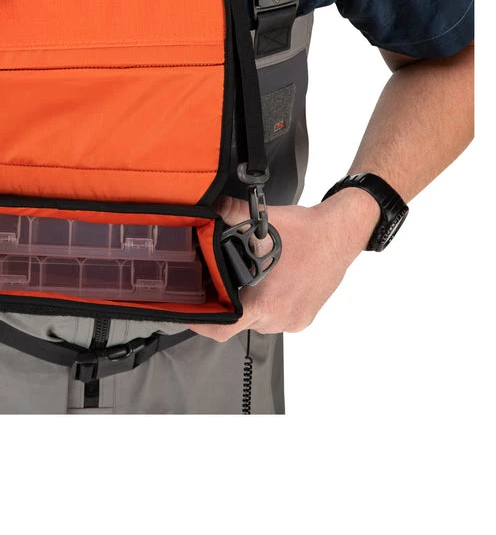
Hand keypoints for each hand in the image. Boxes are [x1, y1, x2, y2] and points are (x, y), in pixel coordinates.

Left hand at [187, 188, 380, 340]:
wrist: (341, 233)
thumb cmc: (307, 232)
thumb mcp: (262, 222)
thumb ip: (229, 213)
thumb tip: (209, 205)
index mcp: (266, 303)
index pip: (224, 329)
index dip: (203, 324)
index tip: (192, 315)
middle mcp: (280, 318)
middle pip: (239, 322)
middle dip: (228, 304)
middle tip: (221, 283)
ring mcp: (293, 320)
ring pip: (258, 321)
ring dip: (250, 305)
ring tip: (250, 280)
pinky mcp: (304, 318)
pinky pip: (276, 319)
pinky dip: (268, 305)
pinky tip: (269, 285)